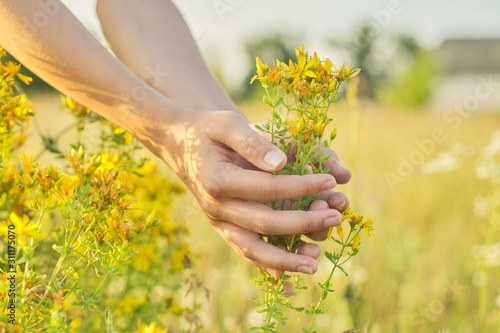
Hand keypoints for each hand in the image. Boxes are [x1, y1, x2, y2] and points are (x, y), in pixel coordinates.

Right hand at [147, 109, 345, 274]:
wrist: (181, 145)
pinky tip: (286, 277)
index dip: (302, 186)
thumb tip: (282, 163)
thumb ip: (253, 142)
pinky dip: (265, 266)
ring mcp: (218, 222)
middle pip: (265, 224)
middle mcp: (216, 208)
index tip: (330, 181)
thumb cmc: (209, 130)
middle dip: (304, 223)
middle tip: (335, 218)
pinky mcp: (223, 228)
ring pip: (253, 249)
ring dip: (285, 259)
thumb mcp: (228, 124)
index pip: (268, 188)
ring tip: (315, 263)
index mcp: (218, 180)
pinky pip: (244, 252)